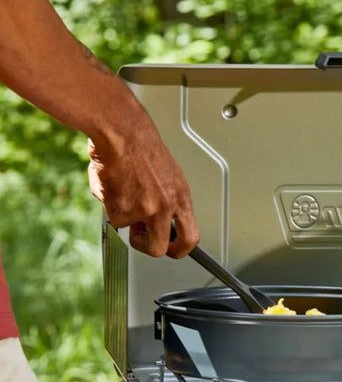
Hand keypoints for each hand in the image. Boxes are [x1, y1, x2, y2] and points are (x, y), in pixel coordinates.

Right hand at [87, 126, 199, 258]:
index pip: (191, 237)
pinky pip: (114, 218)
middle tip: (140, 238)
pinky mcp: (122, 208)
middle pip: (161, 248)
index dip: (180, 249)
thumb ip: (165, 202)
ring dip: (124, 217)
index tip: (171, 249)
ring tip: (122, 191)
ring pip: (130, 231)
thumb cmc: (142, 148)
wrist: (122, 131)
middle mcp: (167, 206)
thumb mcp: (168, 177)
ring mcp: (145, 209)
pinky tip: (112, 185)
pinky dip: (110, 206)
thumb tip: (152, 223)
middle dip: (148, 247)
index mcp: (181, 198)